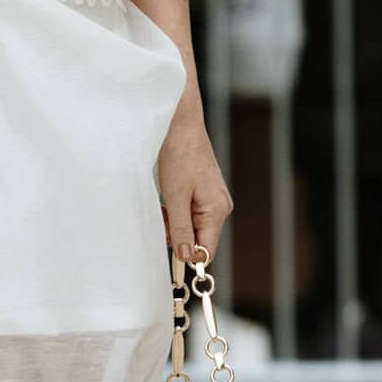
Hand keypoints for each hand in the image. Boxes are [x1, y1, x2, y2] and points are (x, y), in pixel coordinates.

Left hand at [157, 111, 231, 265]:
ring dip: (173, 221)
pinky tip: (166, 198)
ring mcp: (212, 199)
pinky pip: (188, 213)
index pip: (206, 249)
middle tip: (161, 214)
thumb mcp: (175, 196)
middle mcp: (219, 206)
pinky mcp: (203, 192)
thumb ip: (181, 228)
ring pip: (190, 226)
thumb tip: (185, 257)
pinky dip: (174, 211)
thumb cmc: (178, 155)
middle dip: (176, 233)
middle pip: (198, 238)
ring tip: (162, 202)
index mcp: (217, 209)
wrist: (180, 124)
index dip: (187, 255)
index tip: (166, 250)